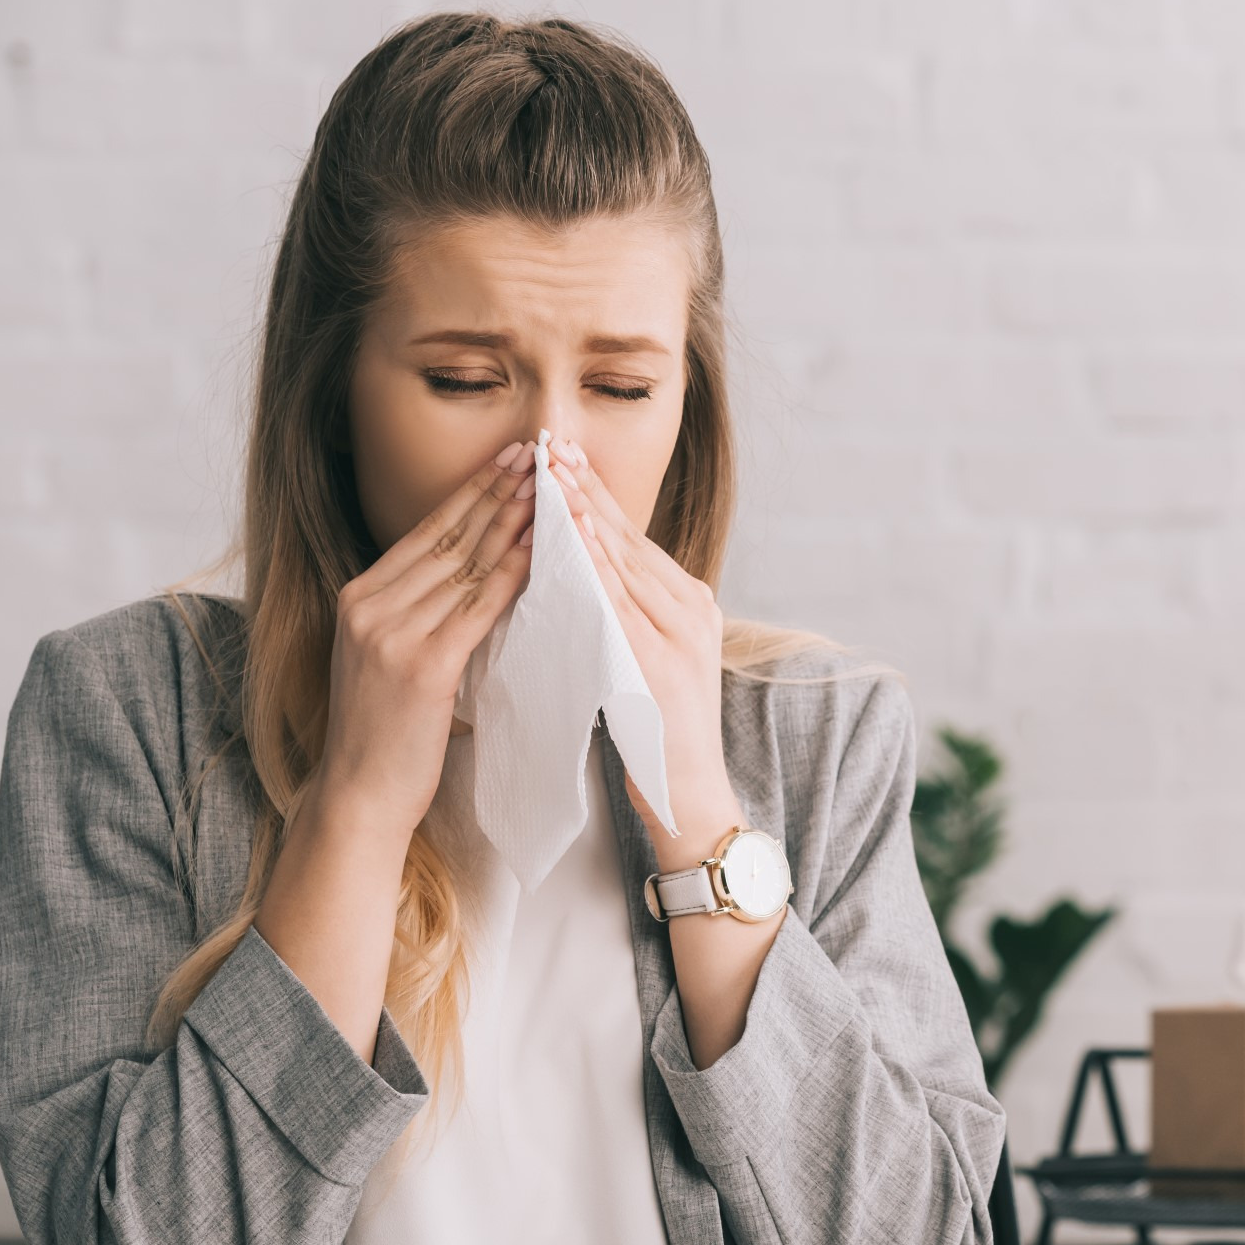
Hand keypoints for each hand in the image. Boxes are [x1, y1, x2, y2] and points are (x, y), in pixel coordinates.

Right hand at [314, 442, 536, 837]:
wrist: (358, 796)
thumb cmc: (386, 736)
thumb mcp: (391, 660)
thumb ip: (419, 617)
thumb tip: (472, 578)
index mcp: (360, 599)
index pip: (426, 533)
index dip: (471, 493)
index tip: (509, 459)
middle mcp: (370, 606)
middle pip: (447, 536)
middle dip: (496, 491)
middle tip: (536, 452)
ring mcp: (391, 633)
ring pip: (465, 564)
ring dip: (513, 522)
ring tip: (549, 486)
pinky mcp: (420, 666)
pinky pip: (478, 608)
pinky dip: (514, 573)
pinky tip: (542, 549)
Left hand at [545, 435, 745, 860]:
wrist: (687, 796)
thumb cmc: (653, 732)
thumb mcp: (638, 657)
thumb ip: (620, 613)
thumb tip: (576, 570)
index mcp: (687, 604)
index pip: (632, 539)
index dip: (594, 495)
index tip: (559, 455)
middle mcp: (693, 611)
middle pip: (632, 541)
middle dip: (588, 493)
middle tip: (551, 447)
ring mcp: (685, 638)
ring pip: (630, 568)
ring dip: (588, 522)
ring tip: (554, 483)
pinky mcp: (668, 668)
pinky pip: (626, 611)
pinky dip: (599, 575)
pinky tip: (574, 549)